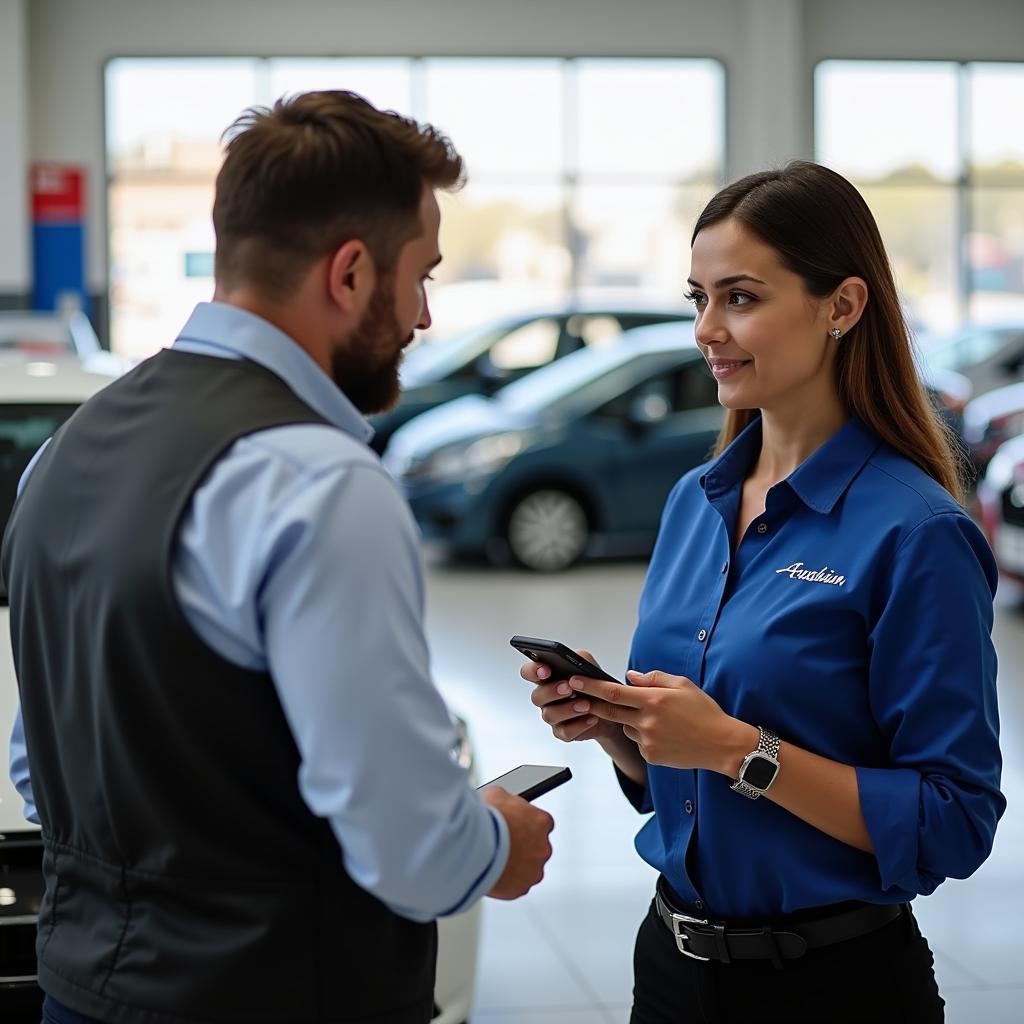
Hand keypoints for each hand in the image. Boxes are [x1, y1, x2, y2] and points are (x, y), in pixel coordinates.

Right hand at [482, 787, 553, 899]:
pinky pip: (515, 885)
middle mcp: (543, 847)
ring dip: (515, 864)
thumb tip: (502, 801)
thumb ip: (507, 800)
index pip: (541, 822)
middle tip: (503, 843)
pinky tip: (492, 871)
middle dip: (522, 846)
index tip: (516, 825)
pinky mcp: (520, 888)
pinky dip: (505, 880)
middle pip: (536, 847)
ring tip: (494, 858)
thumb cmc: (487, 821)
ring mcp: (533, 870)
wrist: (476, 846)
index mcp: (541, 822)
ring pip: (527, 868)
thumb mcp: (497, 795)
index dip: (526, 824)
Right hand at [520, 648, 621, 744]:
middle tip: (569, 688)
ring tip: (586, 704)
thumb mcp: (590, 665)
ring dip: (568, 709)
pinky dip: (579, 725)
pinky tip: (592, 718)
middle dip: (552, 692)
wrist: (610, 708)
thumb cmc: (594, 683)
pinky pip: (565, 731)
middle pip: (536, 696)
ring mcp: (553, 715)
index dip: (533, 671)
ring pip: (549, 715)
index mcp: (546, 677)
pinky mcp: (563, 731)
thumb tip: (571, 658)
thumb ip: (580, 658)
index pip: (529, 672)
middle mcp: (545, 697)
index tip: (545, 670)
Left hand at [568, 669, 754, 773]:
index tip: (574, 679)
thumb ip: (653, 678)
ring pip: (626, 726)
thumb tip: (629, 677)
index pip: (613, 692)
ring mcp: (648, 741)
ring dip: (630, 720)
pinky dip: (643, 735)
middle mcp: (647, 722)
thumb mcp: (683, 685)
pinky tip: (665, 734)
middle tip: (578, 694)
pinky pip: (638, 742)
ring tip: (659, 719)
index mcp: (654, 700)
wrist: (722, 744)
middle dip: (592, 702)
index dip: (590, 686)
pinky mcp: (651, 757)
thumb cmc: (704, 711)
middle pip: (610, 711)